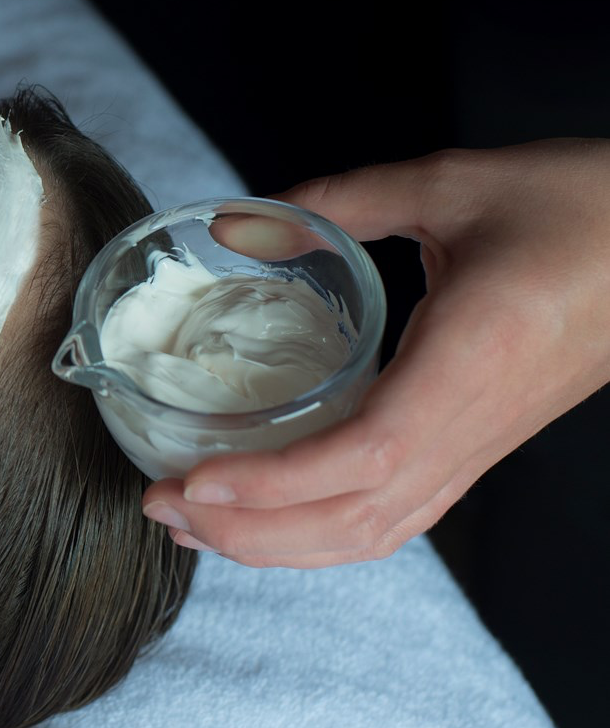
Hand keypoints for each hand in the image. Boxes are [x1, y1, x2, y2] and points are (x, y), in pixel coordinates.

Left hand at [141, 139, 609, 567]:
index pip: (367, 455)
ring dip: (281, 543)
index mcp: (474, 360)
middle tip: (159, 506)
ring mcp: (483, 444)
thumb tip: (238, 222)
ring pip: (378, 531)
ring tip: (196, 522)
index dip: (277, 483)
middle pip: (360, 519)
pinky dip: (326, 532)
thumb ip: (341, 199)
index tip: (196, 480)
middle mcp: (478, 422)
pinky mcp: (481, 445)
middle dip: (253, 530)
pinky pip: (400, 514)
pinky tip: (271, 519)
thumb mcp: (452, 183)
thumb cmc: (579, 205)